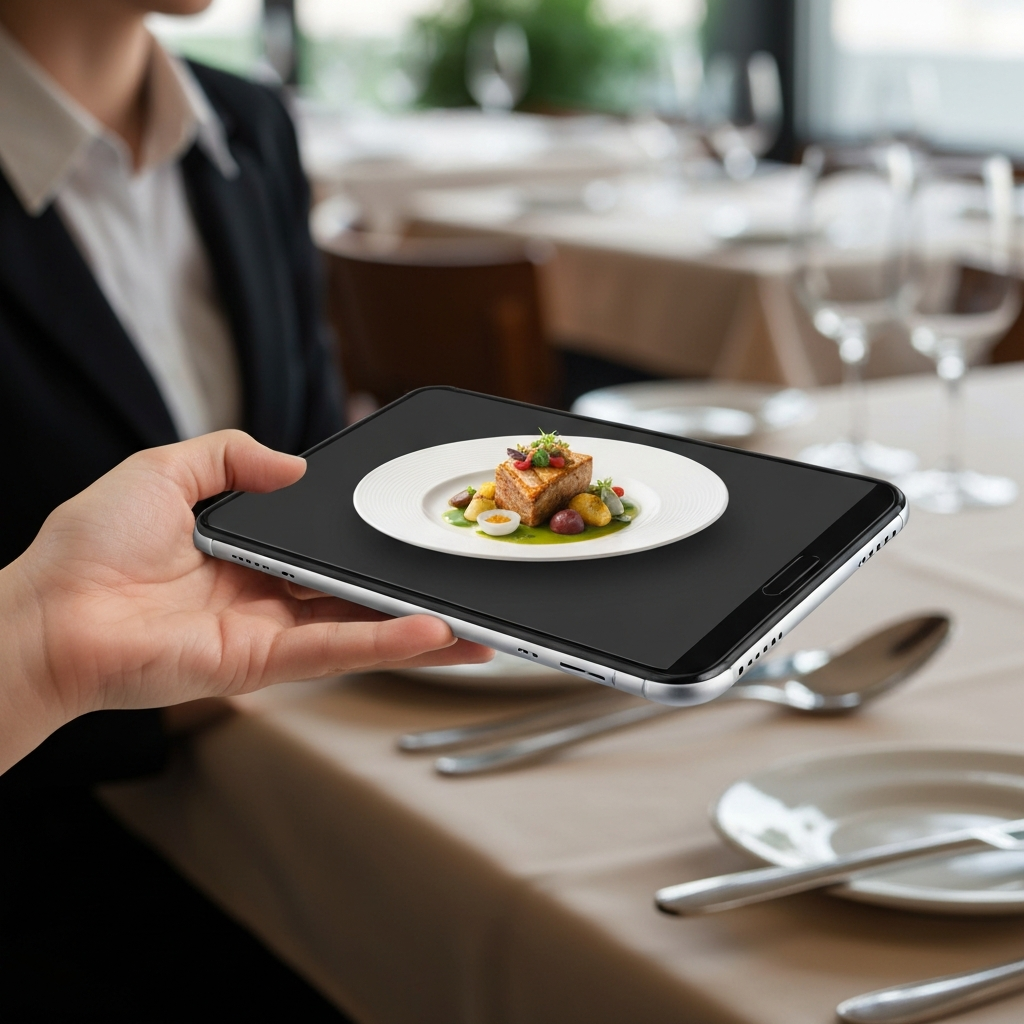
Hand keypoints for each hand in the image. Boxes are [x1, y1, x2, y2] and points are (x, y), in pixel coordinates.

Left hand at [0, 430, 490, 770]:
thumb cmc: (85, 547)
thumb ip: (230, 453)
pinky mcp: (260, 662)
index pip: (327, 548)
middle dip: (415, 595)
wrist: (46, 614)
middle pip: (358, 595)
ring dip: (421, 629)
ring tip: (480, 626)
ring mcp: (268, 633)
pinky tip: (433, 634)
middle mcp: (265, 597)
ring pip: (360, 629)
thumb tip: (294, 465)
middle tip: (469, 589)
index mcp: (247, 552)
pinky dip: (385, 644)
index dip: (374, 542)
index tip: (418, 534)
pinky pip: (334, 651)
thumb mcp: (163, 468)